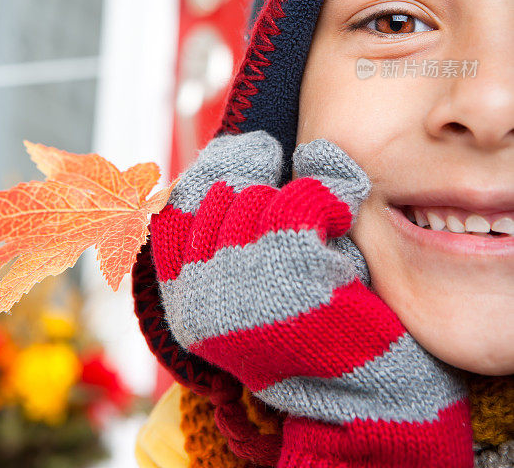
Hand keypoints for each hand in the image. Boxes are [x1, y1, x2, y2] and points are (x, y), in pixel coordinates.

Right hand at [151, 131, 472, 466]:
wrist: (368, 393)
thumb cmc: (314, 334)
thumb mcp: (258, 286)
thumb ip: (232, 231)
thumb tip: (240, 144)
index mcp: (183, 304)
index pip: (171, 216)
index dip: (209, 172)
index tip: (246, 150)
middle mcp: (199, 296)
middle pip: (216, 199)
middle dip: (257, 180)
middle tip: (288, 177)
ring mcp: (241, 284)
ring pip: (257, 198)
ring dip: (296, 194)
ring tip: (324, 211)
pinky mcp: (289, 271)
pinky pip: (300, 199)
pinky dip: (326, 193)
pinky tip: (341, 209)